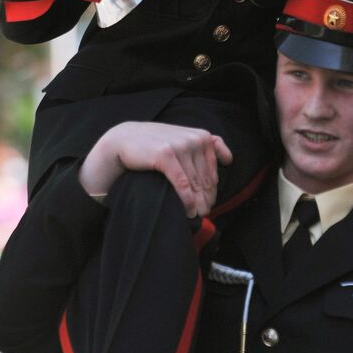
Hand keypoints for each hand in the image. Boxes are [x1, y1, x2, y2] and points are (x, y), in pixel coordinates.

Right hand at [78, 122, 232, 216]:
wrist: (124, 139)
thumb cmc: (155, 143)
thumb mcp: (183, 138)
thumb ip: (206, 144)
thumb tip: (229, 159)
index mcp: (202, 136)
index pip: (214, 170)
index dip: (213, 190)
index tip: (209, 203)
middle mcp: (195, 139)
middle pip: (206, 178)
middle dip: (206, 199)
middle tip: (204, 214)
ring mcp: (181, 146)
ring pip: (195, 183)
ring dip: (197, 203)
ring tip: (197, 215)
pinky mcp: (167, 155)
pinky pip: (182, 183)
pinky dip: (187, 200)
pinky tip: (187, 210)